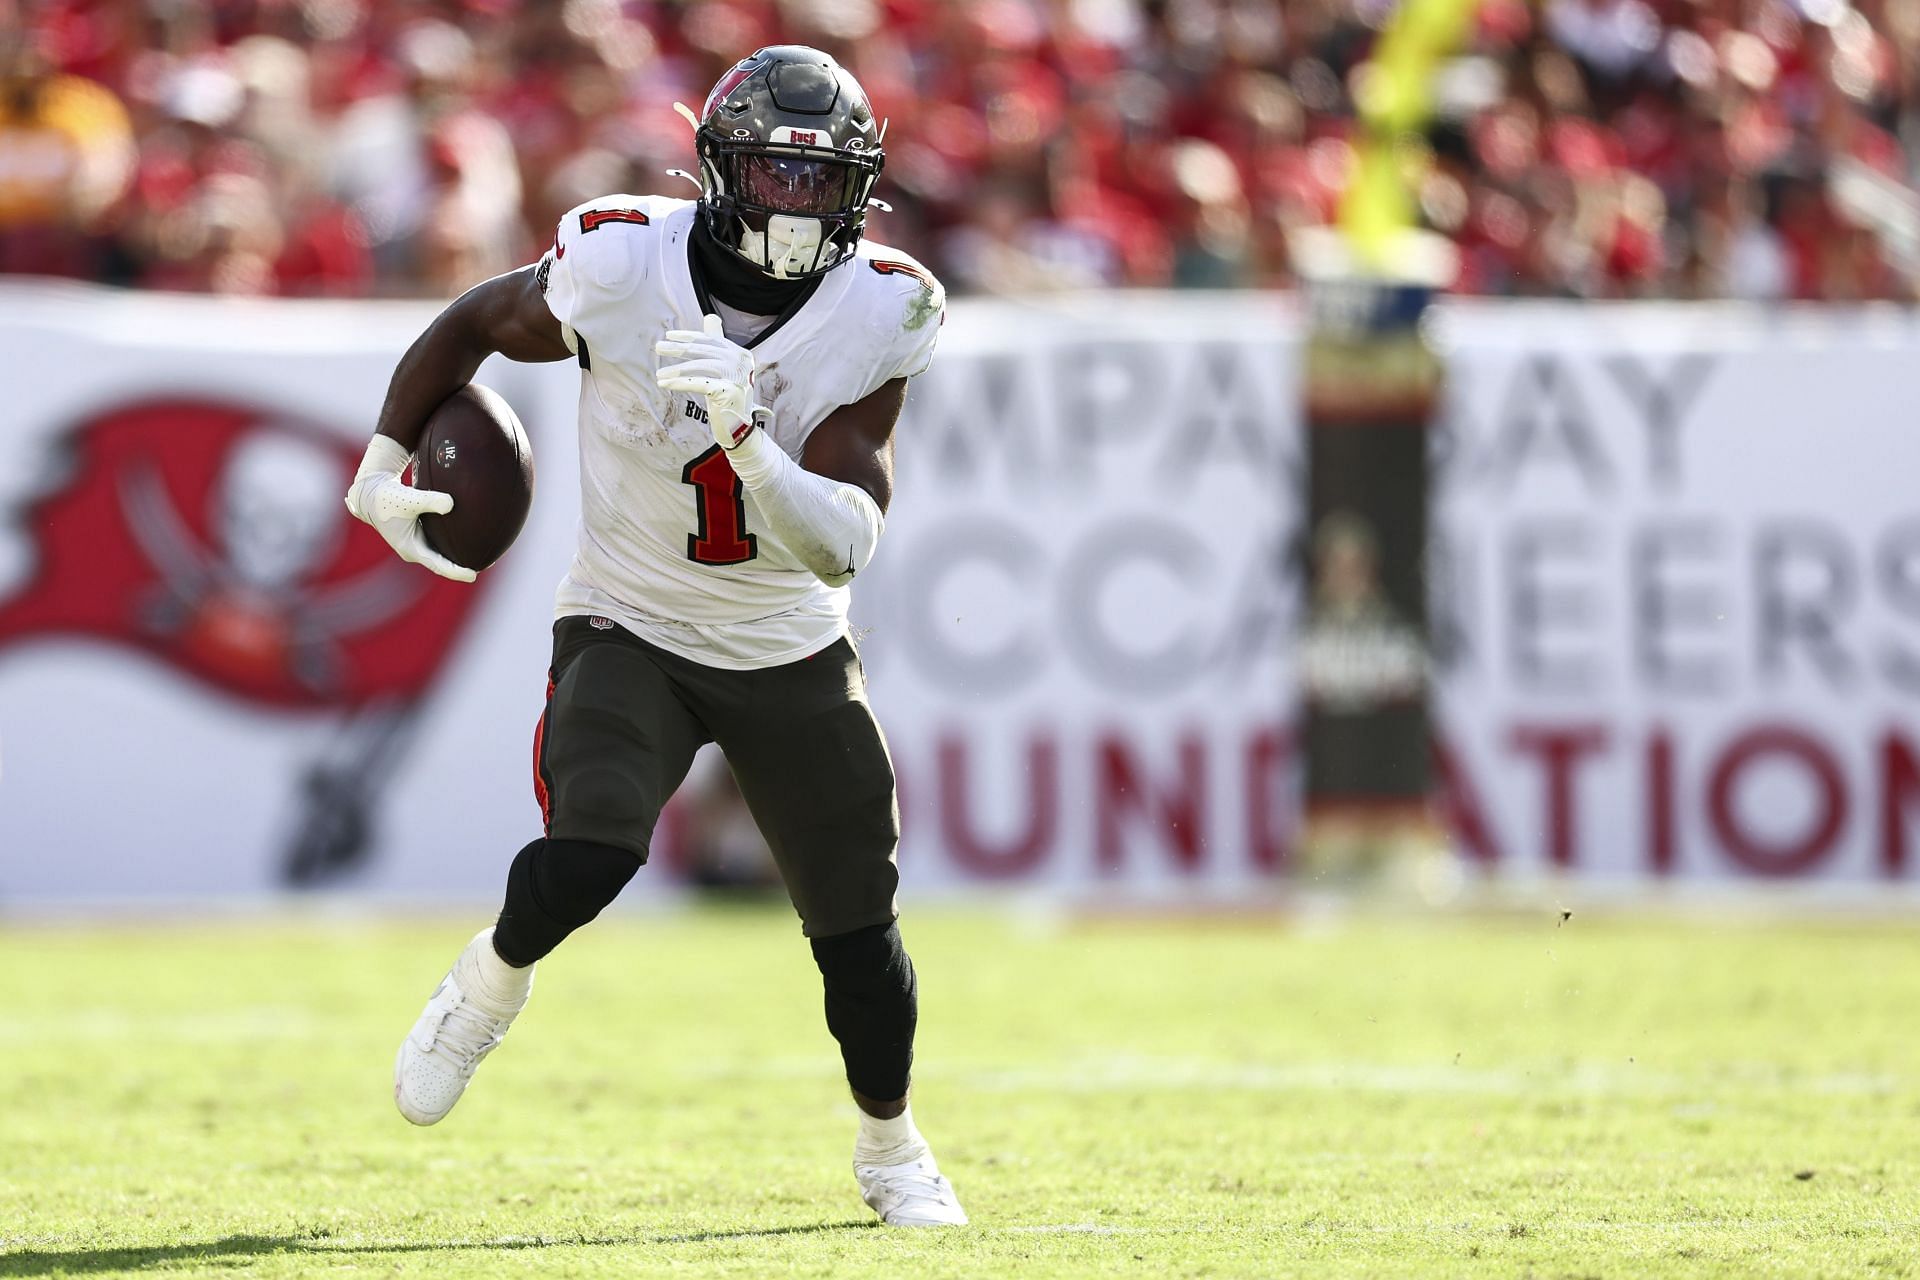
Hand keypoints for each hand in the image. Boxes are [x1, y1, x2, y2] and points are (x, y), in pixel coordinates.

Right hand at [343, 434, 475, 582]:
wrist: (371, 493)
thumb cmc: (387, 496)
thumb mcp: (408, 498)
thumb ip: (429, 500)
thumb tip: (451, 503)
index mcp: (411, 548)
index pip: (438, 565)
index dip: (456, 572)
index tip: (473, 576)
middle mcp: (415, 548)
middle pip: (443, 562)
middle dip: (463, 565)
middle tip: (487, 564)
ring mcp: (417, 542)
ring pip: (442, 552)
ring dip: (459, 554)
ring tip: (484, 552)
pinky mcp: (419, 533)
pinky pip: (440, 540)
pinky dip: (454, 540)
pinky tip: (471, 532)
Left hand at [656, 314, 764, 448]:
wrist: (738, 428)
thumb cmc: (726, 397)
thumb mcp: (723, 367)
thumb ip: (717, 344)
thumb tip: (710, 317)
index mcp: (740, 353)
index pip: (710, 340)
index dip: (688, 337)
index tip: (669, 336)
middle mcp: (741, 362)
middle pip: (704, 351)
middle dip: (678, 349)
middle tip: (657, 347)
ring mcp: (737, 377)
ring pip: (700, 367)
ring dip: (676, 370)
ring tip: (659, 374)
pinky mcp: (729, 391)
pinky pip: (699, 383)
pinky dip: (680, 383)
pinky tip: (665, 383)